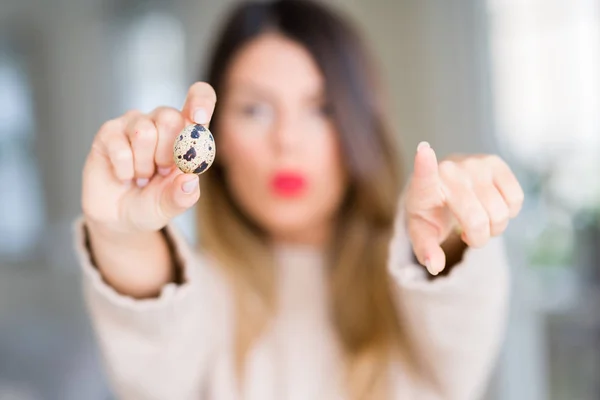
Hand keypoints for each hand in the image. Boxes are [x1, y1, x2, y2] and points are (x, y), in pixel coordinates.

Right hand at [82, 82, 216, 236]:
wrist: (120, 218)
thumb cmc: (152, 203)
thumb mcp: (172, 206)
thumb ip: (184, 195)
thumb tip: (190, 179)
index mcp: (187, 133)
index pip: (200, 98)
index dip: (201, 102)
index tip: (199, 121)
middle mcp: (161, 123)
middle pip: (170, 117)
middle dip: (167, 154)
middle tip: (160, 171)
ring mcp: (134, 124)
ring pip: (144, 133)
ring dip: (143, 166)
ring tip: (141, 177)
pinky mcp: (109, 132)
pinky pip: (120, 148)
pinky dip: (124, 171)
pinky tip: (124, 176)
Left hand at [404, 142, 523, 274]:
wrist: (441, 187)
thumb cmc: (430, 213)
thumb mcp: (423, 233)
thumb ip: (426, 251)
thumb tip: (435, 266)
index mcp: (425, 185)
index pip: (424, 173)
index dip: (425, 164)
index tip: (423, 150)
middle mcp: (450, 169)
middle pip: (479, 221)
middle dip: (478, 238)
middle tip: (467, 233)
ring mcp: (475, 163)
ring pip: (501, 213)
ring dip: (494, 227)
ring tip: (477, 218)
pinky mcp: (495, 162)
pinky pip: (516, 200)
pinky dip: (509, 212)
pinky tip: (490, 206)